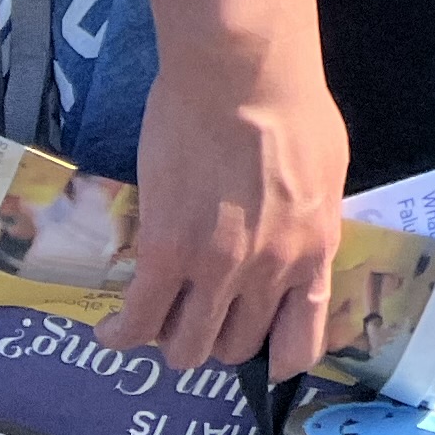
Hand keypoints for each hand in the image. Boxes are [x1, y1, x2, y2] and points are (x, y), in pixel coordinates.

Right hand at [106, 26, 345, 381]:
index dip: (274, 357)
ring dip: (169, 339)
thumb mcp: (324, 171)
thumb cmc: (290, 106)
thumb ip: (308, 219)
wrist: (244, 76)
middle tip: (196, 313)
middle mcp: (269, 273)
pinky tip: (110, 330)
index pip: (301, 342)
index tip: (257, 349)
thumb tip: (294, 236)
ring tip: (156, 320)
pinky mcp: (165, 254)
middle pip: (234, 347)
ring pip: (186, 349)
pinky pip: (138, 323)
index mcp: (314, 252)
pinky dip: (121, 335)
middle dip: (215, 337)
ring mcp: (217, 269)